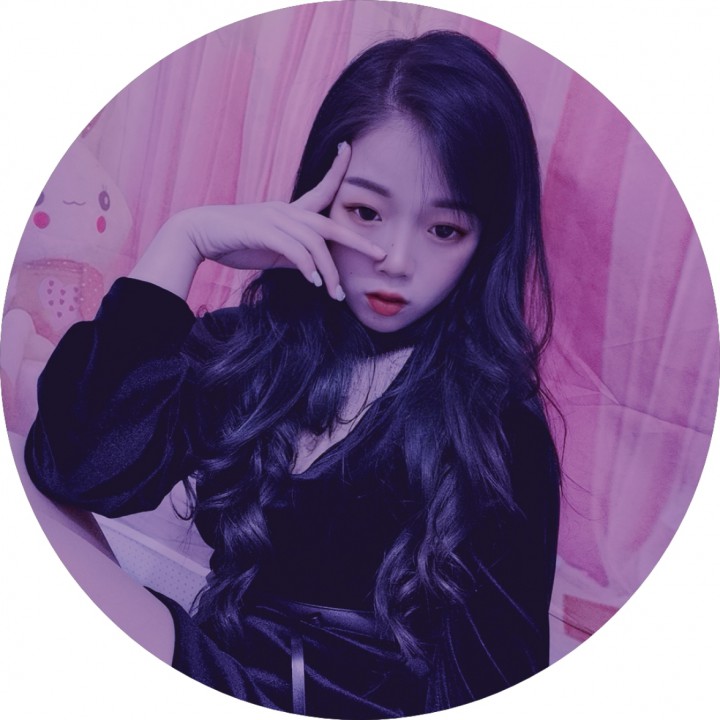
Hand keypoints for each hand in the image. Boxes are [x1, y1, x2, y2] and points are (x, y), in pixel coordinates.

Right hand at [175, 142, 384, 299]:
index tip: (349, 148)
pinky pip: (295, 251)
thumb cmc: (233, 242)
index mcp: (289, 212)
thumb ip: (292, 255)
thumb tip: (312, 269)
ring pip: (315, 244)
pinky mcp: (263, 232)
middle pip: (330, 226)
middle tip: (380, 255)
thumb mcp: (270, 250)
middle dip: (358, 240)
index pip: (321, 189)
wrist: (197, 235)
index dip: (337, 170)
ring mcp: (275, 220)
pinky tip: (315, 284)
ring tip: (335, 294)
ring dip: (329, 272)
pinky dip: (308, 269)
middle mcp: (286, 211)